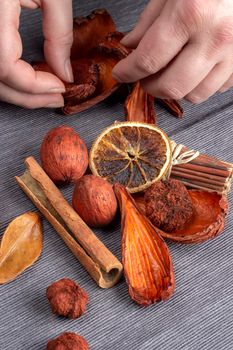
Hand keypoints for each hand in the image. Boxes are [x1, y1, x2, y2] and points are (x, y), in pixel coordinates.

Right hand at [0, 0, 72, 108]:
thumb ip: (58, 32)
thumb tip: (64, 72)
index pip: (5, 68)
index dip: (34, 86)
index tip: (60, 87)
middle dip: (28, 97)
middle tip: (55, 99)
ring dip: (18, 91)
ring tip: (45, 93)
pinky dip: (9, 76)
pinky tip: (28, 76)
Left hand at [113, 0, 232, 102]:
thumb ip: (149, 22)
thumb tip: (130, 47)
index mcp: (191, 14)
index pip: (149, 60)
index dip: (128, 72)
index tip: (121, 74)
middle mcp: (215, 37)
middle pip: (172, 87)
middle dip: (151, 86)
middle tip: (145, 77)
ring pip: (195, 94)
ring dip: (177, 87)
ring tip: (172, 70)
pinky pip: (217, 88)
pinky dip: (201, 83)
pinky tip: (196, 66)